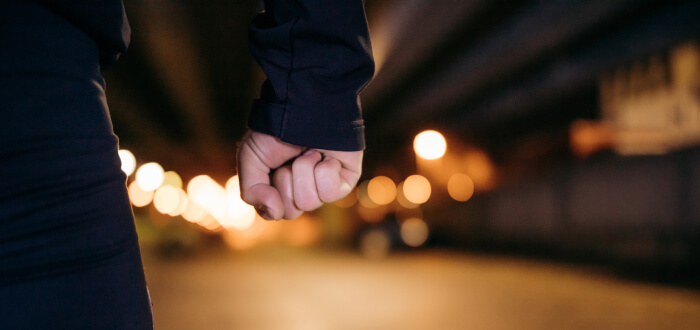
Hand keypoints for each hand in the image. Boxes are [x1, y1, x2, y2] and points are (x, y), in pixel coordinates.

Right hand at [237, 130, 362, 219]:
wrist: (304, 104)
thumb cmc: (277, 130)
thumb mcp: (251, 160)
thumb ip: (252, 192)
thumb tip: (274, 213)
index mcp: (281, 189)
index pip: (274, 213)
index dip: (269, 195)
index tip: (271, 170)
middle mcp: (304, 191)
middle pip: (291, 211)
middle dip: (286, 180)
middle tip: (291, 157)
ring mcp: (325, 188)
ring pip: (309, 202)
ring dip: (304, 171)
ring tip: (309, 152)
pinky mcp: (345, 181)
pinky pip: (330, 193)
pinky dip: (324, 170)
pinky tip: (326, 156)